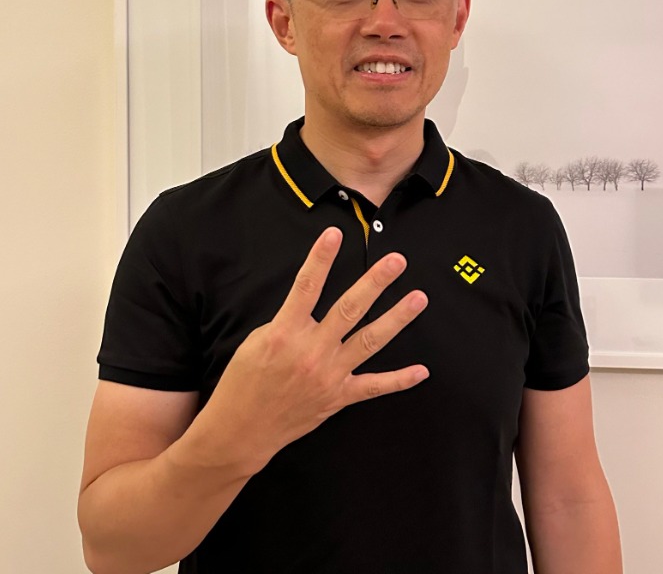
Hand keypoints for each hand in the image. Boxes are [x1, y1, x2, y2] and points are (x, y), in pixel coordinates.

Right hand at [203, 226, 428, 473]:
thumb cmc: (244, 382)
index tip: (334, 233)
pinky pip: (374, 387)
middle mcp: (312, 352)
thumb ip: (288, 322)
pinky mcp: (338, 397)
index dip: (321, 258)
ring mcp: (329, 375)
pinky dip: (399, 380)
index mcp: (285, 333)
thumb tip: (311, 307)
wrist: (241, 430)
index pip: (306, 287)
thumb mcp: (256, 342)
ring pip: (370, 341)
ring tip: (418, 298)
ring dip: (397, 319)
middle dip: (375, 282)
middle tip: (396, 261)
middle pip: (349, 309)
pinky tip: (421, 371)